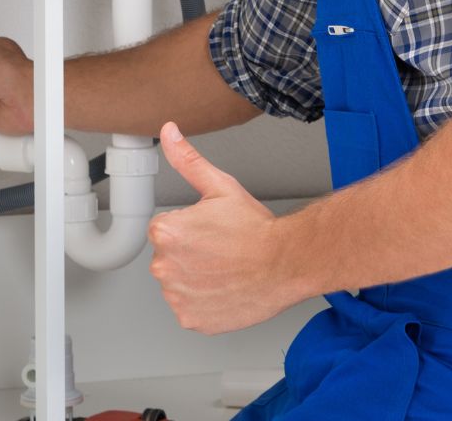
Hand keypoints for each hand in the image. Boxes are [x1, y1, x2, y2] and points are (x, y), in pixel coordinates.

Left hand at [147, 122, 302, 334]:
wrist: (287, 263)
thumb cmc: (257, 229)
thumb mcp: (220, 186)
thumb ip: (187, 160)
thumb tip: (168, 132)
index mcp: (165, 232)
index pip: (165, 230)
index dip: (192, 229)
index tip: (213, 232)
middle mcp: (164, 266)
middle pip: (170, 257)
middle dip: (191, 254)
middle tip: (222, 250)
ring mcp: (177, 297)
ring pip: (180, 283)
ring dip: (197, 279)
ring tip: (226, 270)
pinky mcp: (191, 319)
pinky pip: (190, 308)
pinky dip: (204, 303)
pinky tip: (225, 289)